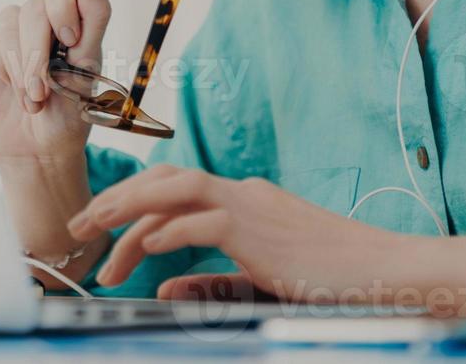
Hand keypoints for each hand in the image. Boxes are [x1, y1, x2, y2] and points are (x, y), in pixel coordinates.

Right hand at [0, 0, 110, 161]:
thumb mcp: (89, 65)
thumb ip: (94, 16)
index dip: (63, 3)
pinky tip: (7, 85)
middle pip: (33, 8)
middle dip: (39, 55)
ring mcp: (8, 27)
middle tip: (46, 90)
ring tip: (32, 100)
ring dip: (20, 69)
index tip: (71, 40)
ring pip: (7, 23)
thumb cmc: (71, 109)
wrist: (40, 149)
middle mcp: (38, 14)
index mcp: (69, 13)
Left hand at [67, 164, 398, 299]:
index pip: (174, 190)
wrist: (387, 271)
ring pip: (173, 189)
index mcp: (244, 201)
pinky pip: (202, 220)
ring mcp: (251, 205)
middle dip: (116, 200)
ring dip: (128, 208)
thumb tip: (164, 286)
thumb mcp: (260, 279)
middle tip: (78, 228)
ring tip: (95, 229)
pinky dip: (167, 229)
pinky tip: (143, 247)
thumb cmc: (333, 280)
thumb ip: (212, 282)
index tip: (101, 235)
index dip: (132, 208)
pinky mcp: (259, 228)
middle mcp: (243, 193)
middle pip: (164, 180)